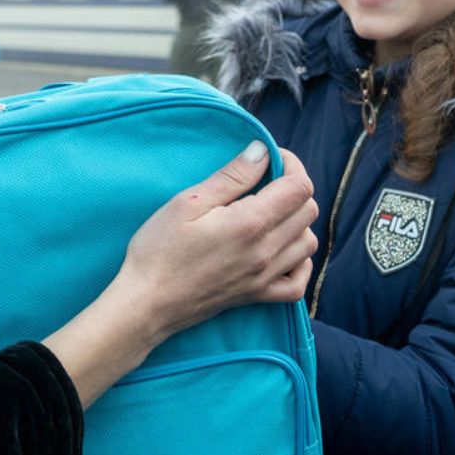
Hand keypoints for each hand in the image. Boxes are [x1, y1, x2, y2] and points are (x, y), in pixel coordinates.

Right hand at [43, 141, 316, 407]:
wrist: (146, 303)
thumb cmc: (159, 250)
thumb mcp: (188, 202)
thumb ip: (231, 176)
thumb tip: (262, 151)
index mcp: (251, 223)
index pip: (299, 186)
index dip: (290, 164)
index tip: (270, 160)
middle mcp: (266, 251)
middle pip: (309, 211)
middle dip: (293, 189)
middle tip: (263, 184)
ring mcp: (265, 277)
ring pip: (308, 243)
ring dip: (297, 223)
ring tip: (268, 215)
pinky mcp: (258, 296)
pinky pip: (299, 283)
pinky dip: (299, 263)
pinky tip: (282, 251)